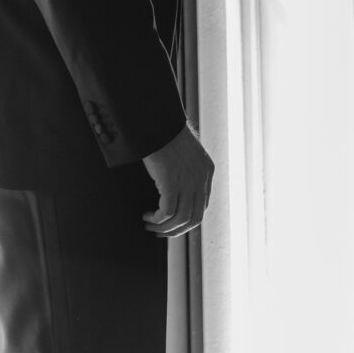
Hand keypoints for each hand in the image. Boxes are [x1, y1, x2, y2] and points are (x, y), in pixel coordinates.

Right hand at [141, 122, 214, 237]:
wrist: (158, 120)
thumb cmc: (165, 131)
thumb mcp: (183, 151)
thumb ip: (185, 167)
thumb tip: (173, 182)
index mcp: (207, 170)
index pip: (202, 206)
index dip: (186, 219)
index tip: (170, 222)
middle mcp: (201, 178)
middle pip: (194, 218)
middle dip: (176, 230)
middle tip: (159, 232)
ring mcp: (188, 181)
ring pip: (181, 219)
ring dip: (164, 228)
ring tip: (149, 225)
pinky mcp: (172, 182)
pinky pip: (167, 212)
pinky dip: (157, 219)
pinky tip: (147, 216)